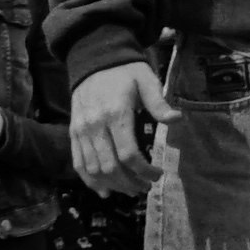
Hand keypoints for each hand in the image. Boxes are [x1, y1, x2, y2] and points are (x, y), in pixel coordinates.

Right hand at [71, 61, 159, 193]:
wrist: (93, 59)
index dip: (143, 171)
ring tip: (131, 190)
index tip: (158, 175)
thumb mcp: (146, 81)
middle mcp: (94, 125)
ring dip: (113, 185)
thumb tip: (176, 119)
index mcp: (115, 114)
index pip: (128, 154)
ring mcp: (80, 131)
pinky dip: (90, 180)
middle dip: (130, 182)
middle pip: (110, 167)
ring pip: (93, 169)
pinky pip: (78, 163)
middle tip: (145, 187)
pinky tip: (104, 190)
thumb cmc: (125, 71)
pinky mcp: (73, 133)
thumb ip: (159, 102)